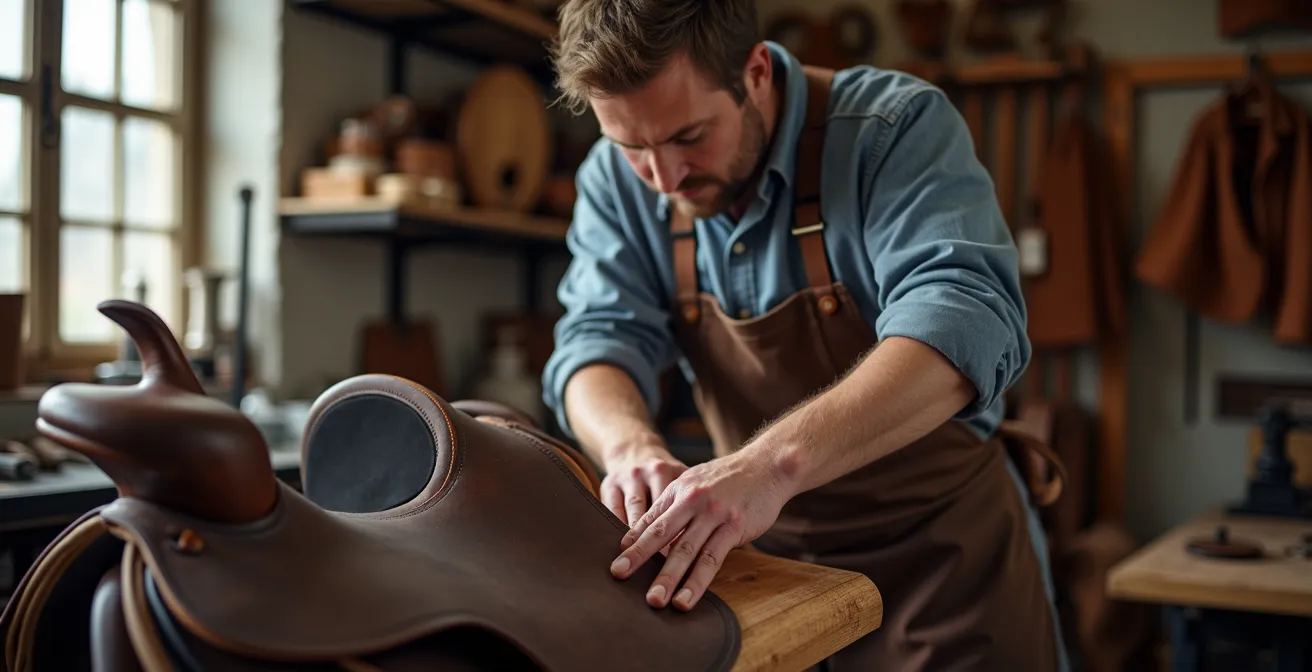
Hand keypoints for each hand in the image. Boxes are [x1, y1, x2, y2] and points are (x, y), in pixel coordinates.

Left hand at [608, 449, 792, 611]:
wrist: (767, 465)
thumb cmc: (729, 478)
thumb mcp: (696, 481)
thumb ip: (676, 504)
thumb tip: (653, 534)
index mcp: (679, 488)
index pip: (650, 519)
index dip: (632, 541)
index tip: (617, 561)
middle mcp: (693, 500)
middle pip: (660, 533)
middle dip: (638, 557)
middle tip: (619, 577)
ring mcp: (714, 514)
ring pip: (685, 551)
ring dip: (668, 578)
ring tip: (655, 600)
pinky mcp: (735, 527)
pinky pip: (712, 559)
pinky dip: (697, 582)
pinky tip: (686, 599)